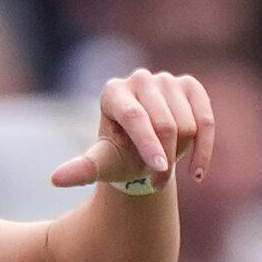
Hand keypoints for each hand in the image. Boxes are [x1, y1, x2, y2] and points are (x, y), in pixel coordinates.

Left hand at [52, 70, 216, 190]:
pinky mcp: (191, 87)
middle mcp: (139, 79)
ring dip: (180, 154)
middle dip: (164, 160)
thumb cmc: (120, 157)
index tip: (159, 172)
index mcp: (113, 92)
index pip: (135, 117)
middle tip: (156, 182)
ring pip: (187, 124)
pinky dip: (204, 149)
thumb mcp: (102, 164)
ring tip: (165, 161)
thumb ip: (82, 169)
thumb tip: (55, 179)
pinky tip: (196, 173)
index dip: (149, 145)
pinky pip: (206, 120)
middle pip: (165, 123)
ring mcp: (167, 80)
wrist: (144, 153)